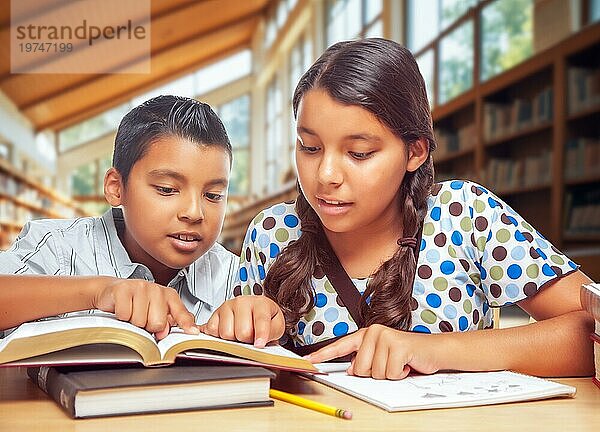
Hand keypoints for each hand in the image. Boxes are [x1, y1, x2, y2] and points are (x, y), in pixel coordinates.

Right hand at [93, 277, 197, 339]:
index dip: (186, 324)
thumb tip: (166, 332)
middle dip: (148, 326)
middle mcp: (157, 289)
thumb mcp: (155, 312)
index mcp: (169, 296)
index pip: (181, 313)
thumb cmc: (136, 303)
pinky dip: (121, 317)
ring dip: (133, 322)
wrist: (113, 291)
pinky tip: (123, 309)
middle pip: (158, 323)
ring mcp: (141, 287)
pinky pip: (125, 315)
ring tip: (132, 313)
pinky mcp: (123, 289)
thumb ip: (167, 322)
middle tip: (143, 318)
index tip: (192, 332)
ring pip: (139, 321)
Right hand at [199, 296, 284, 347]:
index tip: (259, 344)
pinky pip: (213, 332)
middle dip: (247, 339)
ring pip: (226, 334)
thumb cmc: (266, 318)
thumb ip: (272, 333)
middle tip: (251, 337)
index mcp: (260, 302)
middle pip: (242, 332)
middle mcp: (242, 302)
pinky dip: (220, 337)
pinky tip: (229, 331)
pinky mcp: (214, 314)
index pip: (261, 320)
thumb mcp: (277, 325)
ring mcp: (226, 306)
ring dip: (233, 339)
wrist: (254, 311)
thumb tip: (259, 343)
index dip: (261, 335)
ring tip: (239, 333)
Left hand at [305, 324, 440, 379]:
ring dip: (390, 374)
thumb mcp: (382, 358)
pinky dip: (400, 374)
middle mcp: (373, 332)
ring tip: (399, 363)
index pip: (341, 346)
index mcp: (366, 335)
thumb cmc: (407, 356)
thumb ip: (365, 362)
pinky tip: (406, 364)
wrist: (433, 350)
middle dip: (376, 373)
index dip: (323, 355)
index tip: (308, 360)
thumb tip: (352, 370)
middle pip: (360, 369)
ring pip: (375, 373)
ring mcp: (385, 337)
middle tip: (390, 364)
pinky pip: (390, 373)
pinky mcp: (398, 345)